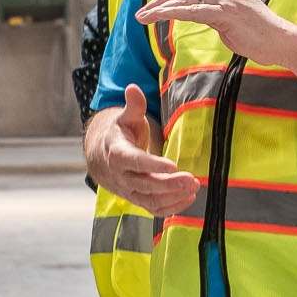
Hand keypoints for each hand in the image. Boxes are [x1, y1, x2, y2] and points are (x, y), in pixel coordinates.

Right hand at [90, 84, 202, 216]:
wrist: (103, 157)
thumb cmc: (120, 134)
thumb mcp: (125, 117)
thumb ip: (133, 105)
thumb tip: (132, 87)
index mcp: (117, 153)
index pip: (134, 162)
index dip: (153, 165)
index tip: (173, 165)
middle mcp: (122, 176)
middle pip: (145, 184)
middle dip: (169, 184)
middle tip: (192, 179)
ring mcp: (129, 190)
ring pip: (150, 200)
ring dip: (173, 197)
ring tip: (194, 187)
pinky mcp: (137, 199)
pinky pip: (153, 208)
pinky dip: (171, 207)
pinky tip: (189, 198)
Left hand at [134, 0, 295, 63]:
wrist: (283, 40)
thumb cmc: (262, 34)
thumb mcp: (236, 16)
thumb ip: (218, 12)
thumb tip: (204, 16)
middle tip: (142, 11)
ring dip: (158, 8)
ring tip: (142, 17)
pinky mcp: (224, 13)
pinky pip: (190, 11)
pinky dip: (169, 14)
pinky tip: (157, 19)